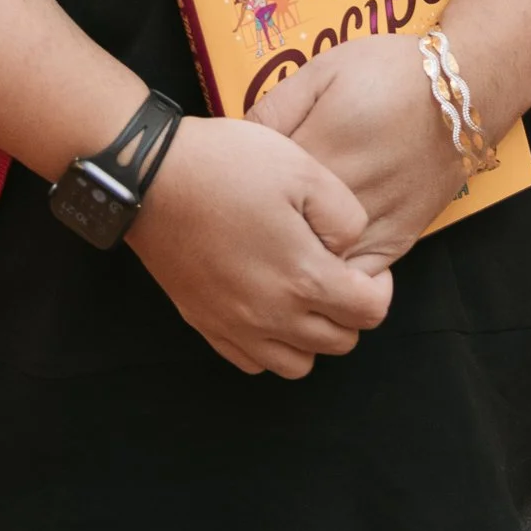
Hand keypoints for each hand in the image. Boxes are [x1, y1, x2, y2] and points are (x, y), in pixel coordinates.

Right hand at [127, 115, 393, 380]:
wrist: (151, 178)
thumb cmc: (228, 166)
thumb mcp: (302, 168)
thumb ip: (344, 215)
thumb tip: (348, 249)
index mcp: (303, 278)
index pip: (369, 313)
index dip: (378, 288)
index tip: (362, 263)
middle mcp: (273, 317)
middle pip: (338, 342)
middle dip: (348, 312)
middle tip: (334, 272)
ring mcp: (235, 326)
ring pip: (297, 364)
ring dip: (311, 336)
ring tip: (301, 293)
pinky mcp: (205, 325)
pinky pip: (252, 362)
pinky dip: (269, 345)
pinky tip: (264, 306)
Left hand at [248, 37, 462, 269]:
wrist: (461, 91)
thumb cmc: (387, 72)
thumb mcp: (323, 70)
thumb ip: (276, 106)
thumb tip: (235, 140)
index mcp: (319, 151)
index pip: (258, 190)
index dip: (236, 190)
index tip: (225, 187)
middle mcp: (345, 197)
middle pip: (285, 236)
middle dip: (256, 234)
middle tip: (240, 223)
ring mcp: (375, 225)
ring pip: (321, 266)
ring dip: (293, 263)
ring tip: (271, 250)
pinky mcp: (400, 240)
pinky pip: (359, 279)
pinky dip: (336, 278)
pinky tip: (319, 264)